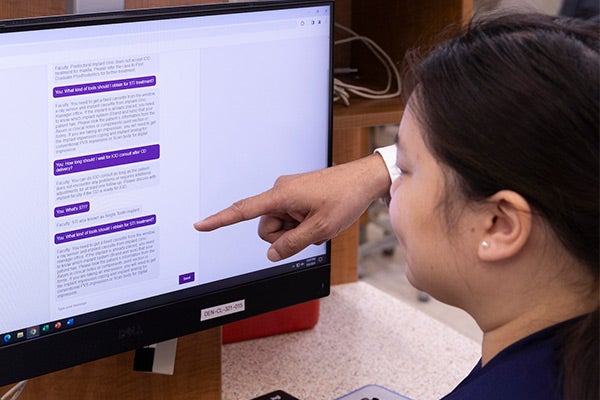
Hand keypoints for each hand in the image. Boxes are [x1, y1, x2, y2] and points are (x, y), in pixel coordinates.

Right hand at [194, 154, 390, 260]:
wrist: (364, 180)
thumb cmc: (345, 197)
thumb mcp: (319, 229)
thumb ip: (292, 245)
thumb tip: (272, 254)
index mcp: (281, 195)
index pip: (243, 211)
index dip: (220, 220)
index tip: (200, 225)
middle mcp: (281, 191)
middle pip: (267, 228)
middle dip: (285, 236)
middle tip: (310, 230)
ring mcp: (289, 193)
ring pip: (280, 226)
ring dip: (296, 231)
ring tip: (318, 222)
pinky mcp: (297, 195)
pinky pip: (290, 218)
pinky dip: (302, 224)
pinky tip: (319, 218)